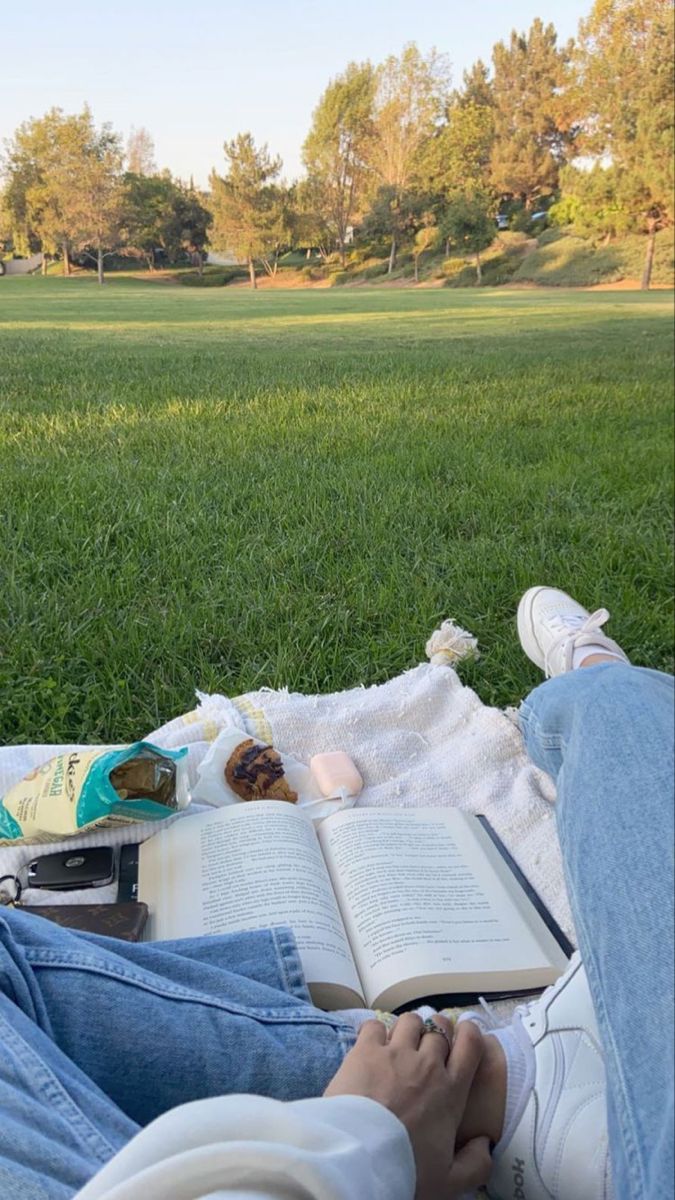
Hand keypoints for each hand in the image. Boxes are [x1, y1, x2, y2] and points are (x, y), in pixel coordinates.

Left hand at [324, 1013, 490, 1198]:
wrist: (359, 1159)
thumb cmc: (406, 1169)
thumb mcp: (450, 1180)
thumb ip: (476, 1165)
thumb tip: (485, 1144)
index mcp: (451, 1091)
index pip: (470, 1044)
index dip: (469, 1033)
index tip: (464, 1035)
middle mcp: (427, 1065)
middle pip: (439, 1028)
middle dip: (436, 1031)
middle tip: (427, 1045)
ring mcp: (396, 1054)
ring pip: (410, 1021)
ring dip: (409, 1029)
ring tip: (401, 1042)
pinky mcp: (366, 1051)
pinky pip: (375, 1025)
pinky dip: (375, 1031)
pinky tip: (372, 1045)